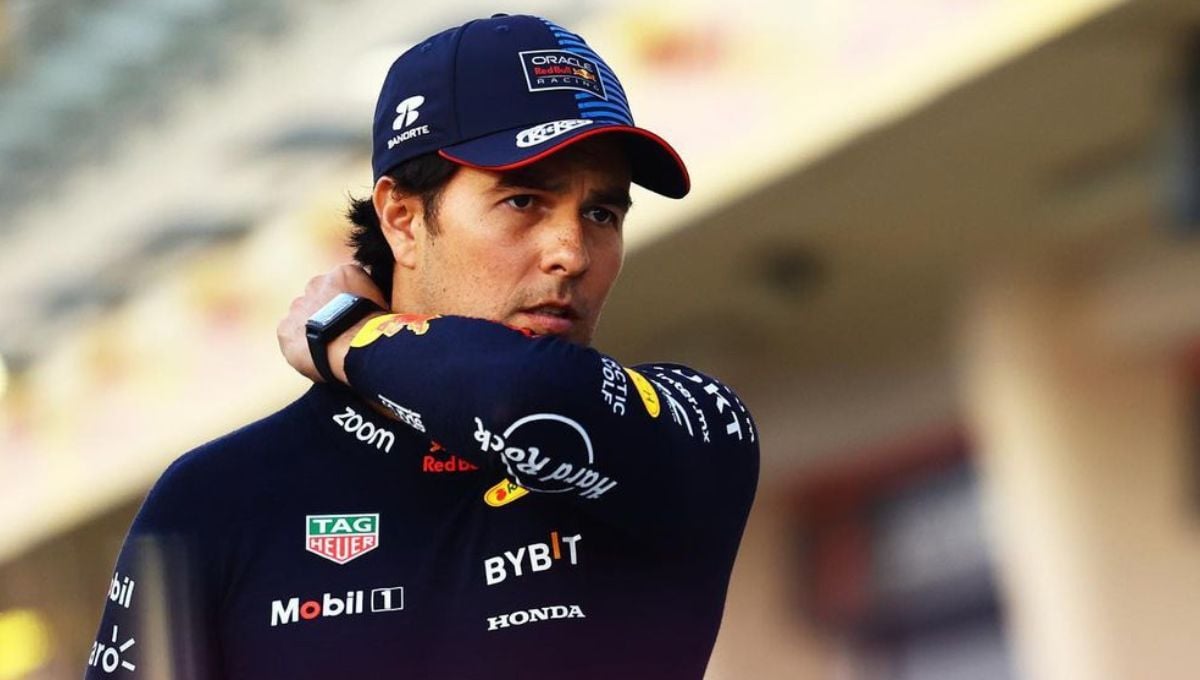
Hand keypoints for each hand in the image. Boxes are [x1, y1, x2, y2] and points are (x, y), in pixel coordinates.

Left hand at [278, 264, 389, 382]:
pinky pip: (291, 336)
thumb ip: (369, 296)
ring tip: (328, 346)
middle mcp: (316, 284)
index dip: (347, 302)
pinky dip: (300, 345)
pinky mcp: (285, 328)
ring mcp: (299, 306)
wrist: (354, 346)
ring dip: (312, 327)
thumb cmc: (376, 327)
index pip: (341, 284)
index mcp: (343, 273)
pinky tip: (315, 355)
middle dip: (326, 311)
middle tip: (339, 331)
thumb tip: (372, 304)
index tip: (353, 317)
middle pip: (319, 297)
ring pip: (303, 316)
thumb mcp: (381, 301)